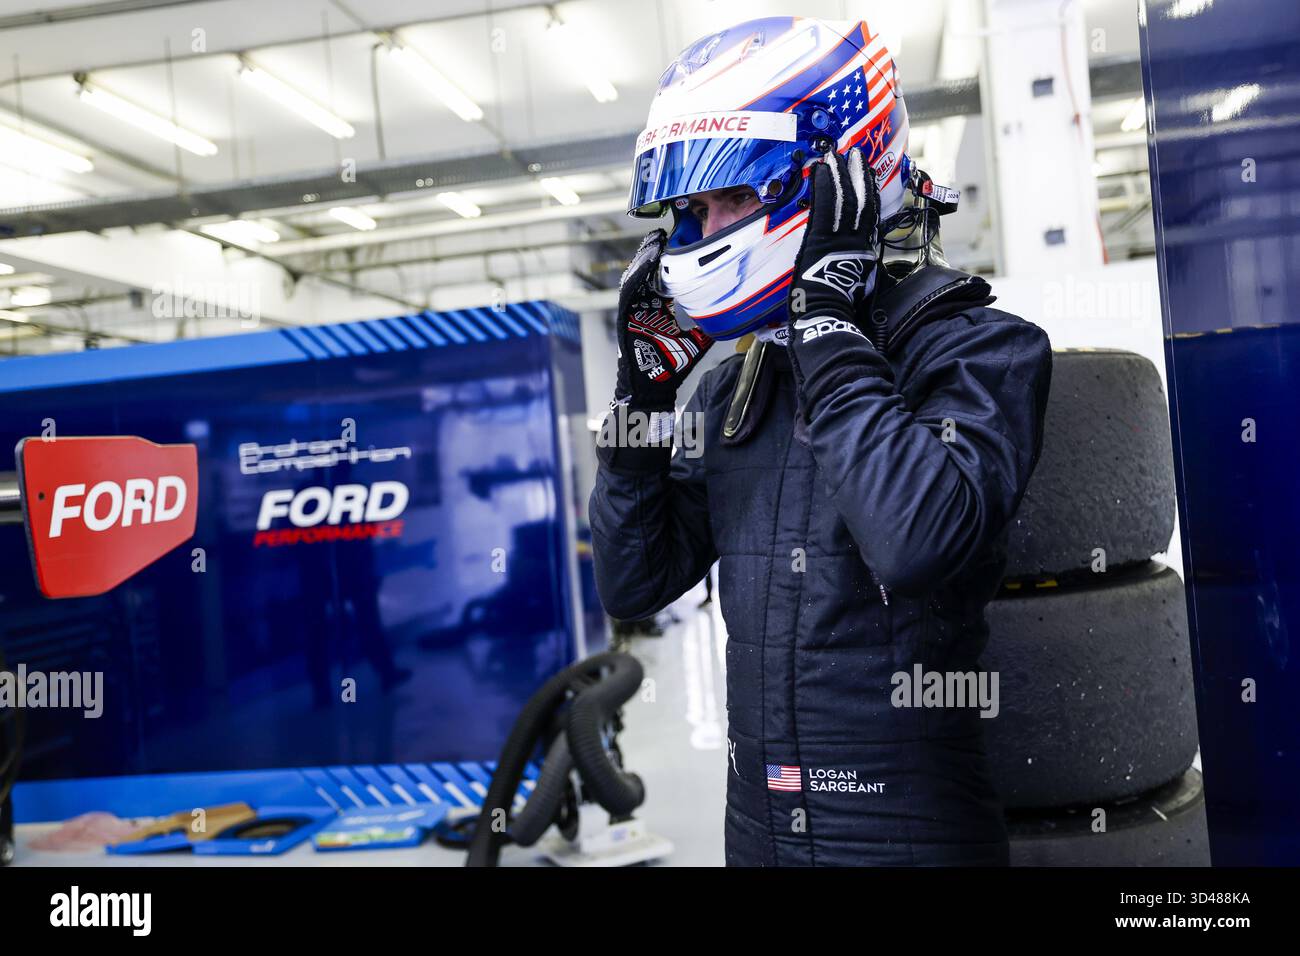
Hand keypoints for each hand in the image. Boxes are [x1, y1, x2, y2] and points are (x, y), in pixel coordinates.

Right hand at [614, 230, 712, 410]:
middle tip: (662, 235)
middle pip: (647, 274)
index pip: (662, 280)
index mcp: (658, 310)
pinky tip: (645, 263)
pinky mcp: (625, 318)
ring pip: (636, 279)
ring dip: (644, 260)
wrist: (653, 387)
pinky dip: (636, 277)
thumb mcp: (696, 341)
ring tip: (654, 242)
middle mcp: (644, 308)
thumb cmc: (670, 367)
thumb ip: (707, 326)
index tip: (676, 245)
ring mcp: (634, 312)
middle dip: (653, 254)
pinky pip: (629, 293)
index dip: (667, 263)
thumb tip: (729, 316)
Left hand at [786, 147, 881, 346]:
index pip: (869, 214)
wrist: (828, 313)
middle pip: (860, 200)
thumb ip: (860, 269)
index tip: (869, 174)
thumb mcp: (860, 286)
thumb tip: (861, 267)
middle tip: (856, 153)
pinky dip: (823, 186)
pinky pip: (823, 206)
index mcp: (864, 249)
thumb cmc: (841, 307)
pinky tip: (821, 170)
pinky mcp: (819, 237)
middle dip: (858, 174)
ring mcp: (837, 236)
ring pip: (843, 198)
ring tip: (838, 154)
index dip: (870, 191)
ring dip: (841, 174)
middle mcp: (854, 238)